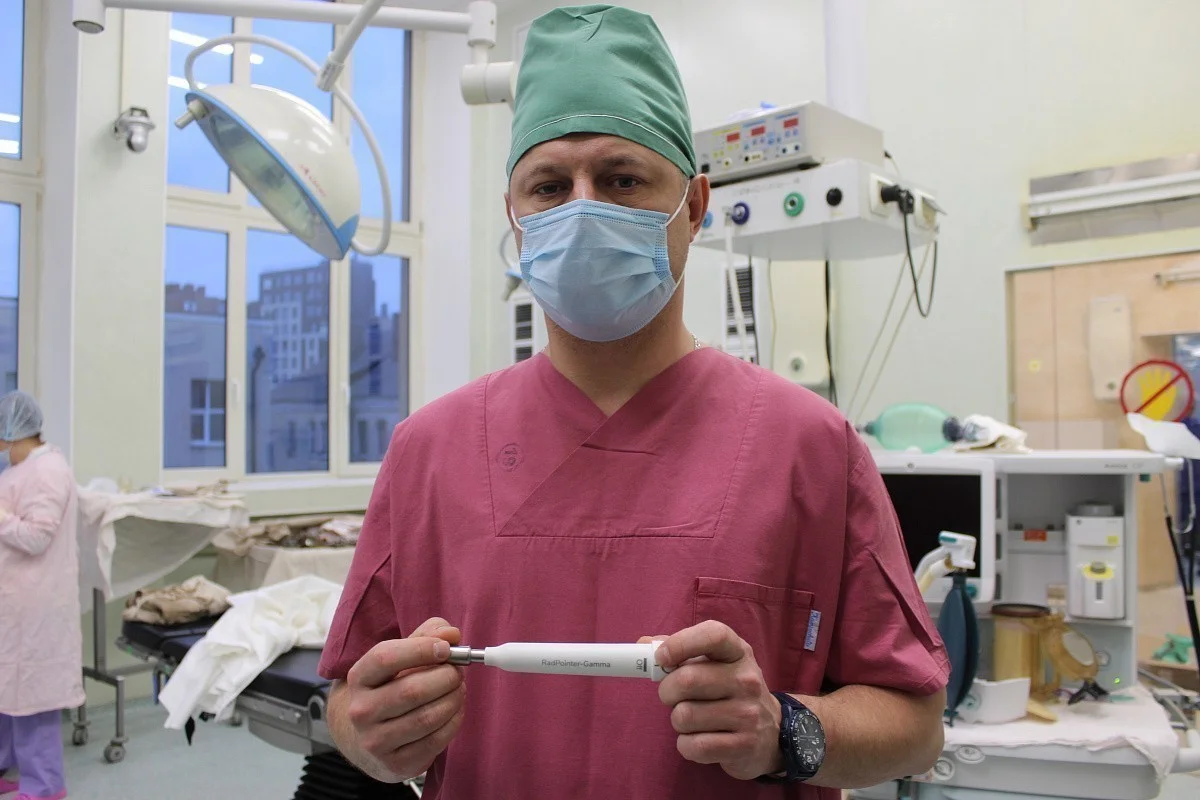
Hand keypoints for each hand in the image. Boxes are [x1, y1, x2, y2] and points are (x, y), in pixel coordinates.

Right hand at [342, 617, 465, 781]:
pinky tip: (454, 711)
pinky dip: (453, 722)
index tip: (446, 648)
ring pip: (427, 717)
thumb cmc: (393, 685)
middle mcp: (361, 711)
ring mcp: (376, 740)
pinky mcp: (396, 763)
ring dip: (453, 700)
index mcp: (359, 677)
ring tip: (458, 690)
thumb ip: (427, 635)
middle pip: (412, 690)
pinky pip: (435, 740)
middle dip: (446, 677)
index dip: (421, 649)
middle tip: (458, 672)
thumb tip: (451, 634)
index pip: (385, 658)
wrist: (371, 735)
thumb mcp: (403, 655)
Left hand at [642, 621, 782, 779]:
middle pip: (686, 680)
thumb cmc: (730, 691)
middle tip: (673, 697)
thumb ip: (680, 651)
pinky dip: (686, 745)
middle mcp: (747, 680)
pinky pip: (693, 746)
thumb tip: (643, 644)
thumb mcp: (715, 664)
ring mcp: (748, 714)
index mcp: (738, 652)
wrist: (772, 733)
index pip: (713, 635)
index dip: (681, 643)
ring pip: (684, 716)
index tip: (662, 657)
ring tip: (693, 719)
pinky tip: (699, 739)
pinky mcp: (743, 746)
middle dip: (667, 691)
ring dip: (678, 721)